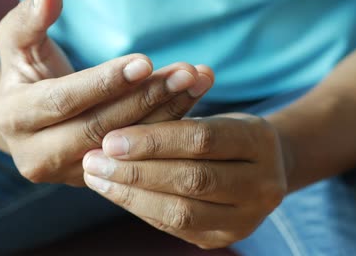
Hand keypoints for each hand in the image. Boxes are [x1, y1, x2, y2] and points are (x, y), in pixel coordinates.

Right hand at [0, 0, 214, 185]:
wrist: (31, 120)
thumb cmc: (26, 73)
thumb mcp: (19, 44)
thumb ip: (30, 20)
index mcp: (14, 120)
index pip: (63, 101)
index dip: (105, 82)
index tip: (145, 61)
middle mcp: (38, 155)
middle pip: (99, 128)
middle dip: (145, 99)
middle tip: (185, 73)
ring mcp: (70, 172)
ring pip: (125, 146)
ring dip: (166, 113)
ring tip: (196, 82)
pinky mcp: (98, 177)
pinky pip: (137, 155)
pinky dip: (166, 126)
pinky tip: (191, 100)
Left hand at [83, 114, 288, 247]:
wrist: (260, 168)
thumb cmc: (226, 136)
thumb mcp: (212, 117)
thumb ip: (175, 118)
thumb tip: (117, 131)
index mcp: (260, 141)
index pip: (201, 139)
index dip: (153, 140)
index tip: (110, 139)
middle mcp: (262, 184)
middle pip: (191, 179)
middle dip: (136, 171)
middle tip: (94, 161)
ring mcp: (247, 218)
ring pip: (182, 211)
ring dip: (131, 194)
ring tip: (97, 177)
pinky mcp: (225, 238)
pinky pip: (177, 227)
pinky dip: (142, 209)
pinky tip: (116, 192)